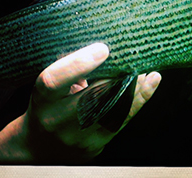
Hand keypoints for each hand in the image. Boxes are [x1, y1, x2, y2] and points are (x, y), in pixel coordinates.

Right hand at [0, 43, 160, 163]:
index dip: (79, 64)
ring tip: (150, 71)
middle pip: (92, 98)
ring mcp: (78, 137)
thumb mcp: (50, 84)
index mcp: (43, 98)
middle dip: (119, 77)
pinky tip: (150, 83)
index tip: (103, 48)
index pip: (55, 80)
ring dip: (136, 88)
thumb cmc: (49, 104)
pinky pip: (122, 121)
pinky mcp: (96, 145)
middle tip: (138, 56)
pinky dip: (139, 99)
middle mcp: (57, 121)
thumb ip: (70, 67)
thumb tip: (106, 44)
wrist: (41, 147)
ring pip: (113, 112)